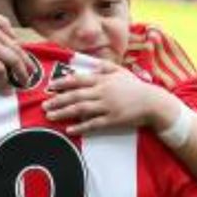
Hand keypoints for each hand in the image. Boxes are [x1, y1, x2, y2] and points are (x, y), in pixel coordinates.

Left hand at [42, 61, 174, 134]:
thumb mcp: (120, 72)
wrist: (152, 102)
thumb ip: (104, 67)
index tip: (50, 87)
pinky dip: (81, 127)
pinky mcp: (113, 120)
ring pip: (81, 109)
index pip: (79, 79)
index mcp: (103, 79)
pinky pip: (94, 124)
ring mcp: (108, 106)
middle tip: (43, 105)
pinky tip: (69, 130)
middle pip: (76, 95)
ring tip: (50, 116)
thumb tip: (89, 66)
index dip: (63, 83)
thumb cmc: (135, 87)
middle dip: (58, 100)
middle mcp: (103, 92)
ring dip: (64, 113)